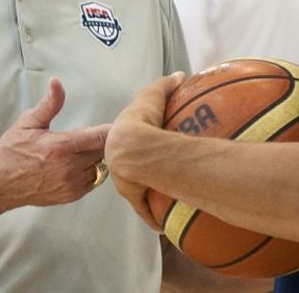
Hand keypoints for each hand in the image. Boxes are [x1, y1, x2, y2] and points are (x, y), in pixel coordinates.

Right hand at [0, 77, 110, 211]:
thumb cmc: (11, 153)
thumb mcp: (28, 123)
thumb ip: (49, 104)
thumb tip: (56, 83)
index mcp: (61, 146)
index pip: (100, 137)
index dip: (112, 130)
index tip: (117, 124)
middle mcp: (70, 168)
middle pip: (103, 151)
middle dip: (100, 141)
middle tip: (87, 135)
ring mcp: (72, 184)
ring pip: (100, 166)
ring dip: (96, 156)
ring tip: (79, 150)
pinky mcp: (71, 196)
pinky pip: (94, 180)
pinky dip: (90, 171)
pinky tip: (76, 164)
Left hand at [106, 72, 186, 230]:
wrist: (134, 147)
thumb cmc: (141, 120)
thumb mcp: (154, 95)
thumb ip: (166, 84)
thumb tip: (180, 75)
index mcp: (119, 140)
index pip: (126, 142)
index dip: (134, 143)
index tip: (143, 145)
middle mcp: (119, 162)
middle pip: (129, 167)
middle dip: (137, 169)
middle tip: (153, 169)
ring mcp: (126, 181)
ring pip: (137, 188)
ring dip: (146, 192)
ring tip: (161, 194)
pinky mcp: (135, 196)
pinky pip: (146, 209)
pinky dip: (153, 216)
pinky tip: (161, 224)